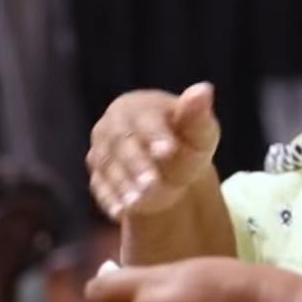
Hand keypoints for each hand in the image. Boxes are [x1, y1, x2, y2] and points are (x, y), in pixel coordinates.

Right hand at [87, 82, 220, 219]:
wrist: (170, 169)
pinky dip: (110, 199)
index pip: (145, 119)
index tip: (169, 151)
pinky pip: (100, 188)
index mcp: (138, 106)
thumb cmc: (188, 142)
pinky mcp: (98, 177)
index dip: (156, 135)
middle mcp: (112, 126)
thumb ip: (198, 114)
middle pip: (122, 144)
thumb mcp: (200, 131)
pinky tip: (121, 211)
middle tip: (152, 184)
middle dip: (137, 165)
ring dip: (122, 185)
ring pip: (108, 167)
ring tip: (139, 202)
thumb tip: (204, 90)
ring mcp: (101, 151)